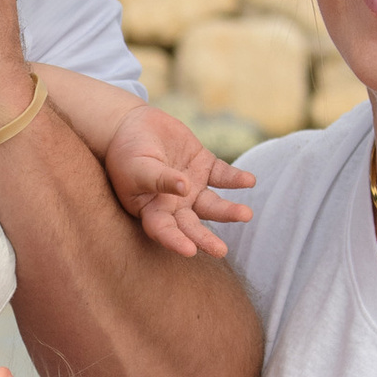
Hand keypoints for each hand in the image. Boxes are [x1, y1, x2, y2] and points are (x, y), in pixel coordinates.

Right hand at [103, 105, 254, 258]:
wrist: (132, 125)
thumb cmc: (126, 153)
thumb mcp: (138, 167)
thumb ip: (159, 179)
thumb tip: (184, 188)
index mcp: (153, 210)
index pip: (164, 231)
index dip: (176, 242)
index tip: (189, 251)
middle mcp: (175, 205)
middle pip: (192, 226)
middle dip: (206, 239)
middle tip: (221, 250)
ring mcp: (192, 187)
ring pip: (213, 205)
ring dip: (229, 211)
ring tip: (246, 214)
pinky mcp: (205, 166)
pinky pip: (224, 176)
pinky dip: (236, 179)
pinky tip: (249, 181)